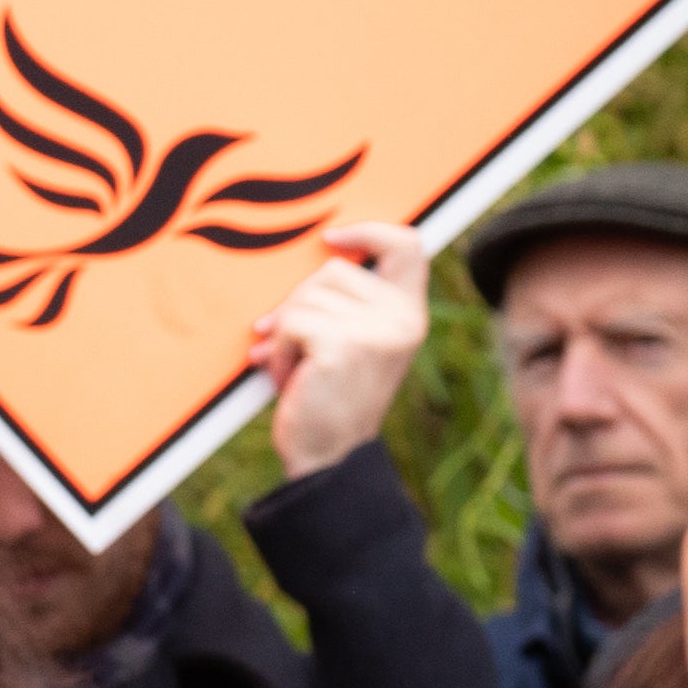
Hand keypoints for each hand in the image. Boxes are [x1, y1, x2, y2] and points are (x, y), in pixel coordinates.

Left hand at [249, 221, 432, 478]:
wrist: (328, 456)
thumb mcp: (352, 343)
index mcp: (408, 314)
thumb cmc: (329, 396)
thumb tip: (314, 253)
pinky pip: (291, 323)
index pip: (407, 246)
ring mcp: (376, 333)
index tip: (329, 238)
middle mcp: (402, 320)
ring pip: (305, 297)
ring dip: (285, 333)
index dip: (369, 230)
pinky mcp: (343, 346)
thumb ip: (348, 304)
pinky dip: (278, 351)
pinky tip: (288, 379)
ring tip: (296, 368)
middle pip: (333, 269)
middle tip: (290, 343)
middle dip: (298, 303)